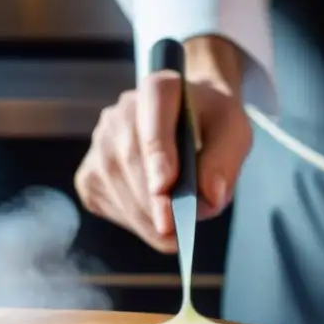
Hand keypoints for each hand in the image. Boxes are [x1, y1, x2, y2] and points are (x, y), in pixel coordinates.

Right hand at [74, 37, 251, 252]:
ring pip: (114, 184)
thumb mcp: (234, 132)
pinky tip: (151, 223)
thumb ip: (226, 160)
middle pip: (129, 158)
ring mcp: (100, 141)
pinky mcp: (89, 170)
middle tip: (175, 233)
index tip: (165, 187)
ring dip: (143, 217)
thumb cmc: (210, 126)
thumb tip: (209, 197)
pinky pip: (103, 201)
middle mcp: (121, 111)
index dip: (157, 151)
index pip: (153, 114)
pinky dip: (129, 220)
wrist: (189, 123)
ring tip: (172, 234)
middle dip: (152, 201)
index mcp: (160, 89)